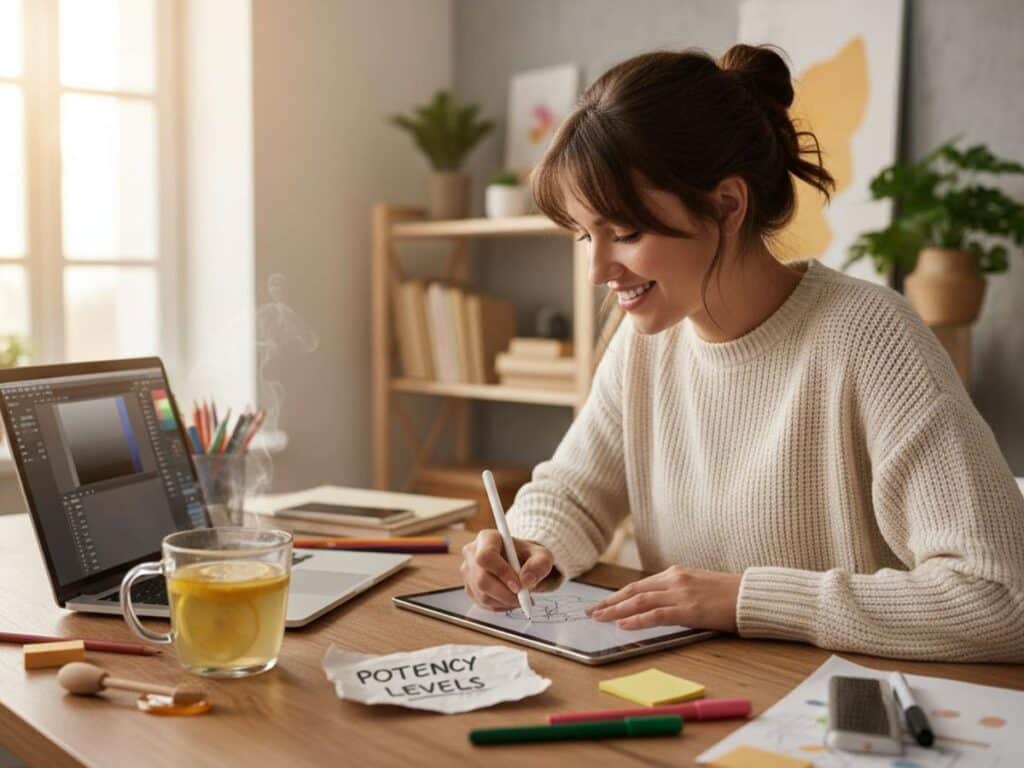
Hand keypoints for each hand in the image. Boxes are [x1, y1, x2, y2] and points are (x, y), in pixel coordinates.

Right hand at [460, 529, 553, 610]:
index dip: (501, 573)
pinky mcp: (469, 588)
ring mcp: (468, 572)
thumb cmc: (528, 557)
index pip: (486, 556)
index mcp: (487, 538)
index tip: (519, 585)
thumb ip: (539, 565)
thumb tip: (526, 580)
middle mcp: (472, 553)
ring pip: (482, 595)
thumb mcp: (542, 556)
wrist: (520, 564)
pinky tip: (510, 599)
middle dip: (505, 593)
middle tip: (523, 597)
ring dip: (504, 601)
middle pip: (482, 579)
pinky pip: (482, 603)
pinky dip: (500, 606)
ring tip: (520, 598)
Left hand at [586, 565, 740, 631]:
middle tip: (590, 612)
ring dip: (616, 610)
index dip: (617, 595)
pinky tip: (622, 625)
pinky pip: (657, 614)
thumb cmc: (728, 595)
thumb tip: (657, 606)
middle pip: (633, 591)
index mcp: (675, 574)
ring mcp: (681, 593)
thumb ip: (676, 593)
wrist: (753, 595)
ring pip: (640, 601)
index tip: (600, 604)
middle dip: (609, 602)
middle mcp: (674, 580)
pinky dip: (637, 619)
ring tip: (598, 618)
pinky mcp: (689, 609)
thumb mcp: (697, 588)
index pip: (638, 585)